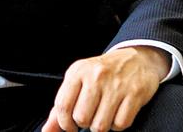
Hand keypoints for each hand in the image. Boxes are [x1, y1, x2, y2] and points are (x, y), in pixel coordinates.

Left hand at [42, 46, 166, 131]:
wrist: (135, 58)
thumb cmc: (102, 73)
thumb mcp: (78, 81)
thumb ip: (61, 106)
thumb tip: (47, 130)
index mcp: (78, 72)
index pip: (63, 105)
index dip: (64, 123)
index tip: (70, 126)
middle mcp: (96, 76)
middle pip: (82, 118)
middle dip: (85, 123)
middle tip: (90, 115)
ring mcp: (116, 85)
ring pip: (100, 125)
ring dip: (101, 125)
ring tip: (103, 114)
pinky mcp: (134, 94)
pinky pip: (120, 124)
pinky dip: (117, 125)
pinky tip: (116, 113)